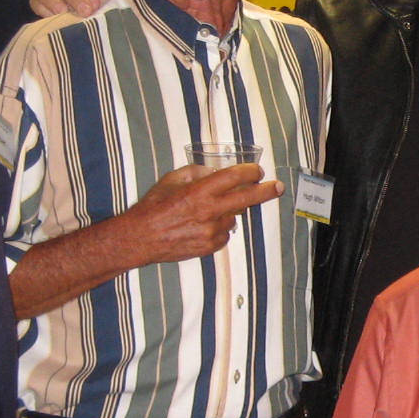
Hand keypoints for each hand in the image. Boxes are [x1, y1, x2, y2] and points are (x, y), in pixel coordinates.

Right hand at [123, 163, 280, 263]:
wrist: (140, 238)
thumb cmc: (153, 207)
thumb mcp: (171, 180)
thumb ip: (196, 173)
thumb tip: (216, 171)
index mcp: (199, 191)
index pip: (234, 177)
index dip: (250, 172)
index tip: (257, 171)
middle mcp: (209, 211)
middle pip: (247, 199)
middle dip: (265, 191)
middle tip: (277, 187)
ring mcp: (211, 231)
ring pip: (234, 217)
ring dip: (229, 212)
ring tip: (207, 212)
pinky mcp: (209, 247)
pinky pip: (225, 234)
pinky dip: (220, 228)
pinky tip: (202, 225)